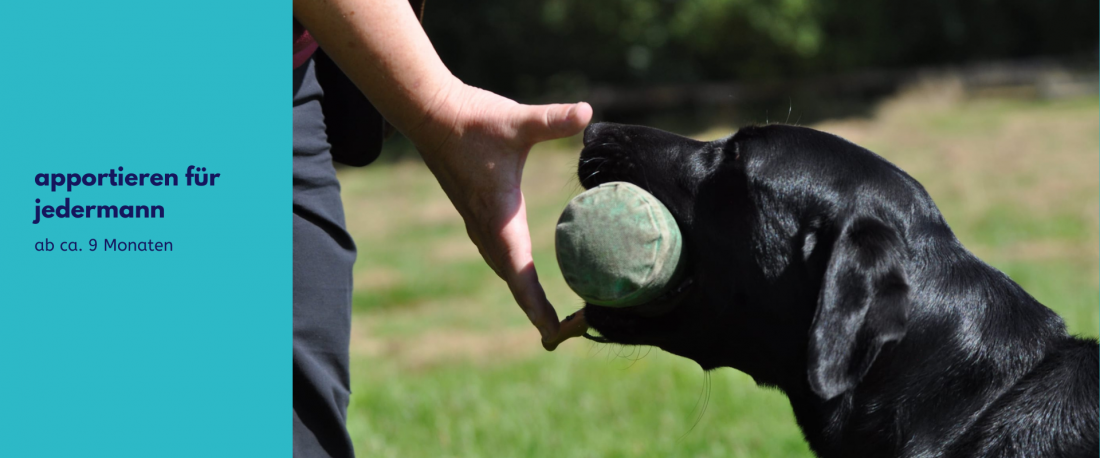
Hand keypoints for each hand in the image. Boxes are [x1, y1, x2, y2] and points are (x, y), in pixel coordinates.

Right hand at [407, 80, 591, 349]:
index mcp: (500, 219)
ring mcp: (479, 223)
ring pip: (506, 271)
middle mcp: (487, 229)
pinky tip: (527, 274)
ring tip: (553, 318)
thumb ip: (552, 121)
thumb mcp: (517, 121)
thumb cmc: (472, 120)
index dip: (539, 308)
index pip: (522, 277)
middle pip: (515, 284)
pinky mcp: (476, 213)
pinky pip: (499, 256)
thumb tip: (587, 111)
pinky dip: (516, 274)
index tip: (556, 335)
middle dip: (539, 312)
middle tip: (569, 333)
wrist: (430, 113)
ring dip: (527, 295)